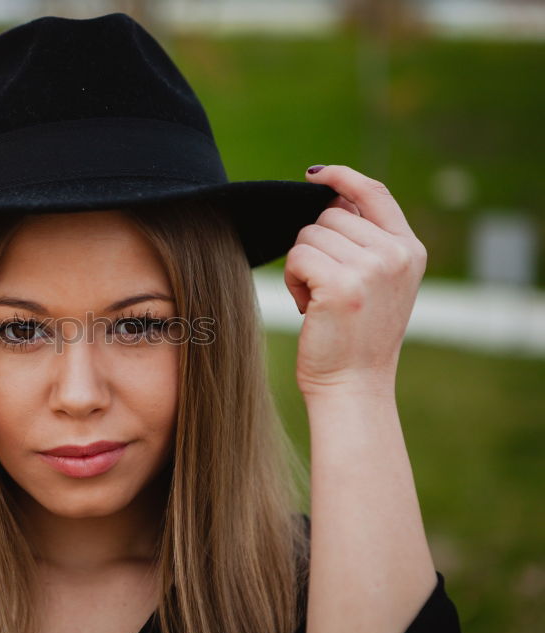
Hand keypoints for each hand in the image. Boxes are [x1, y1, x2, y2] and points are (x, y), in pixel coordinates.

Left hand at [284, 165, 427, 395]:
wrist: (354, 386)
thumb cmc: (356, 337)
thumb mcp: (379, 283)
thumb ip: (367, 241)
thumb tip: (332, 197)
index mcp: (410, 250)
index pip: (375, 193)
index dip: (342, 176)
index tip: (314, 174)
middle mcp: (396, 254)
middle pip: (329, 215)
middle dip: (315, 247)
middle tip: (325, 287)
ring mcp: (371, 268)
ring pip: (309, 235)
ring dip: (302, 265)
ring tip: (319, 300)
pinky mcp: (341, 284)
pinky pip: (297, 256)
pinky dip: (292, 280)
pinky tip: (308, 308)